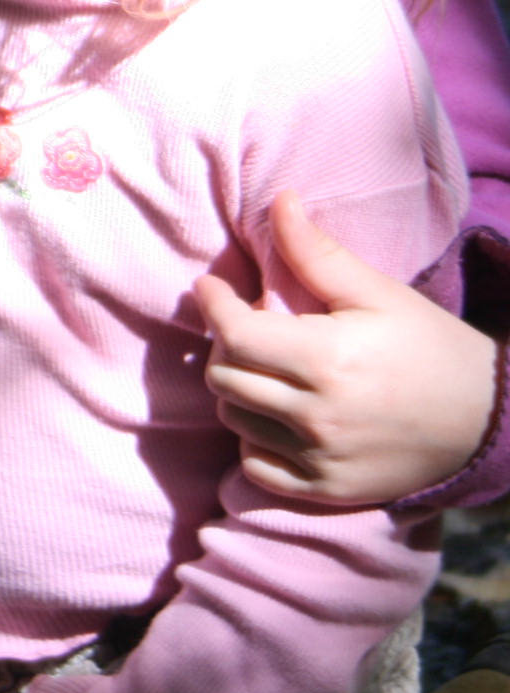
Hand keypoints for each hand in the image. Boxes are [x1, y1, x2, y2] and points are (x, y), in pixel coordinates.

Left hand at [193, 190, 496, 502]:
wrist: (489, 418)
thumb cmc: (431, 346)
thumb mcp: (379, 293)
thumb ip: (318, 253)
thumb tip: (278, 201)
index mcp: (327, 360)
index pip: (235, 333)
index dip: (213, 304)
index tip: (210, 286)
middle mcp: (318, 415)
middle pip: (224, 377)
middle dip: (226, 345)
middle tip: (250, 327)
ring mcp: (321, 459)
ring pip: (234, 418)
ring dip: (239, 388)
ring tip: (270, 368)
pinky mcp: (328, 491)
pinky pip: (255, 467)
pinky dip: (254, 440)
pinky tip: (278, 416)